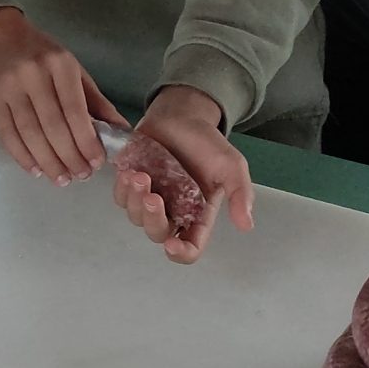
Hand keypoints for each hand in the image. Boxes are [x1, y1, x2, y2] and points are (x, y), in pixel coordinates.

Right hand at [0, 7, 119, 183]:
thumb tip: (120, 132)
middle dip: (69, 156)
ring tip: (61, 179)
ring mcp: (9, 87)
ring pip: (30, 134)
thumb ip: (95, 102)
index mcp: (60, 65)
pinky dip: (22, 156)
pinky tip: (35, 169)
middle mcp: (33, 75)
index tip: (95, 162)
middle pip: (52, 126)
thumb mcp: (74, 69)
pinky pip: (7, 133)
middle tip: (81, 176)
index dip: (86, 141)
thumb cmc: (42, 53)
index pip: (75, 111)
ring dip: (47, 161)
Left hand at [113, 86, 255, 263]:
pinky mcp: (132, 183)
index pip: (190, 246)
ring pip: (137, 217)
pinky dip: (123, 190)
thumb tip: (246, 224)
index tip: (172, 245)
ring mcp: (151, 198)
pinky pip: (122, 197)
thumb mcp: (231, 165)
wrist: (182, 115)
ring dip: (136, 201)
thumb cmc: (207, 142)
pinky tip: (129, 172)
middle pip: (158, 234)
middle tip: (153, 196)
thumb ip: (240, 193)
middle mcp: (173, 211)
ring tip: (140, 176)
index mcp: (199, 213)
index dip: (181, 252)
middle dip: (153, 219)